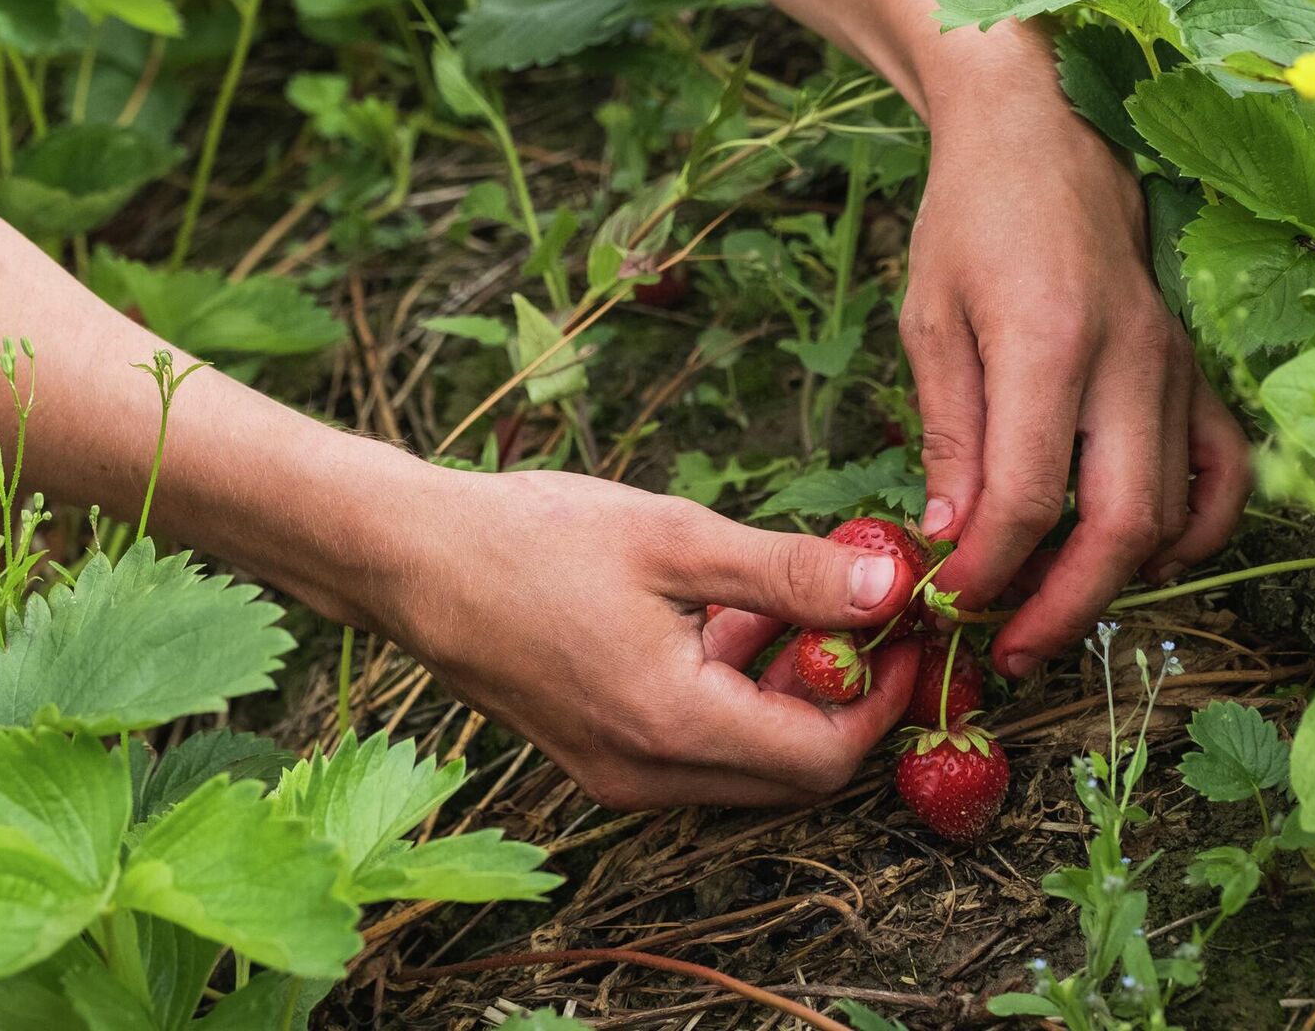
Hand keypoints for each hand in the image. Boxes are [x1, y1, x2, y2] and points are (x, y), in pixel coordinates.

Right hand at [366, 466, 922, 808]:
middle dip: (843, 701)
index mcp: (674, 726)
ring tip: (797, 603)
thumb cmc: (534, 538)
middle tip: (864, 618)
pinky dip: (735, 698)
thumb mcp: (676, 539)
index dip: (881, 700)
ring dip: (788, 696)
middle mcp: (649, 775)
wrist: (412, 562)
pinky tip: (731, 621)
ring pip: (747, 763)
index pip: (824, 756)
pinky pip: (699, 751)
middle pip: (793, 773)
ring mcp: (619, 777)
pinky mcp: (599, 758)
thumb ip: (788, 574)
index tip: (901, 633)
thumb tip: (888, 590)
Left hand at [901, 99, 1251, 678]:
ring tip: (1058, 608)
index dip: (988, 570)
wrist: (1047, 133)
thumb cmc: (971, 220)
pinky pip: (1226, 471)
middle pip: (1118, 525)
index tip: (951, 600)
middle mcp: (1130, 361)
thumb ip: (951, 434)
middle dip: (1062, 606)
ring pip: (1174, 511)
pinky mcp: (1201, 369)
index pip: (1025, 499)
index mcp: (1049, 343)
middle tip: (1010, 647)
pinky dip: (1197, 531)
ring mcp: (1178, 367)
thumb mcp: (931, 320)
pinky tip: (1146, 558)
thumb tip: (955, 541)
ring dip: (1119, 578)